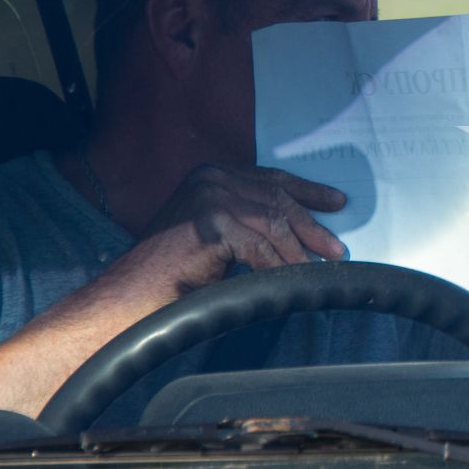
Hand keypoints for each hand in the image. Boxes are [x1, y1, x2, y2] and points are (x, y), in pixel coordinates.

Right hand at [109, 164, 346, 303]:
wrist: (132, 294)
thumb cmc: (174, 270)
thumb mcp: (217, 233)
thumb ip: (247, 219)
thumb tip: (301, 230)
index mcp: (213, 175)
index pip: (271, 179)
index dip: (307, 190)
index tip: (336, 202)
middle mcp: (211, 178)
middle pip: (277, 199)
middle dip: (311, 225)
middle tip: (336, 247)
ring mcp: (209, 197)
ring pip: (273, 224)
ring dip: (299, 250)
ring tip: (319, 268)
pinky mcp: (210, 223)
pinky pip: (259, 248)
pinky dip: (278, 266)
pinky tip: (290, 280)